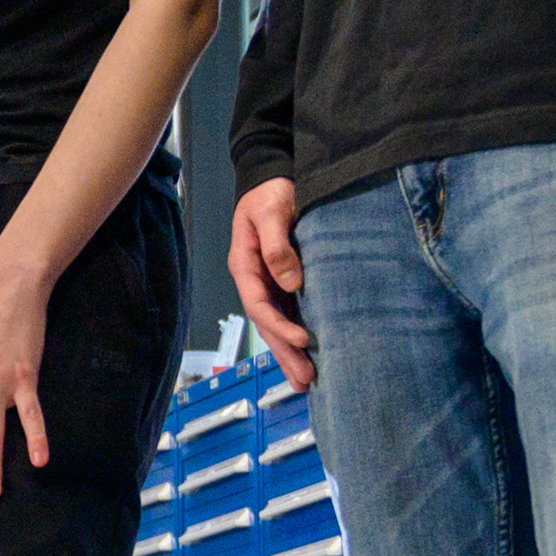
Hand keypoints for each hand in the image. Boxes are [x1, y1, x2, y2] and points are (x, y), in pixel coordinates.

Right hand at [226, 173, 310, 382]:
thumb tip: (290, 282)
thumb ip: (277, 245)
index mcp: (245, 265)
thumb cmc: (270, 190)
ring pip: (278, 324)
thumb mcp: (271, 211)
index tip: (304, 339)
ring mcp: (269, 282)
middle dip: (285, 352)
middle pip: (267, 324)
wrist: (273, 175)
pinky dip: (298, 336)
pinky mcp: (285, 281)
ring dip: (291, 353)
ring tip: (308, 381)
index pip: (258, 304)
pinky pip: (290, 314)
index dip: (279, 326)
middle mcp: (255, 279)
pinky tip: (310, 355)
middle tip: (306, 379)